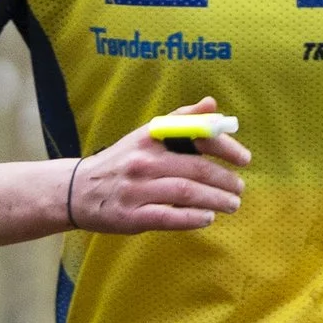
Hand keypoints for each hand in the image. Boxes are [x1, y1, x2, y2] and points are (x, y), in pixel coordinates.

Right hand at [66, 99, 249, 233]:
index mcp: (150, 138)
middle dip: (224, 180)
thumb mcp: (146, 135)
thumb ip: (180, 121)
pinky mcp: (130, 216)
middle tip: (240, 188)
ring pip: (185, 193)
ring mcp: (135, 189)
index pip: (194, 136)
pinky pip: (167, 216)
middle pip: (195, 169)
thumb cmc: (121, 162)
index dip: (224, 146)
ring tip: (232, 204)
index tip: (244, 159)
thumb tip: (212, 105)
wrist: (77, 189)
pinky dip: (192, 218)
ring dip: (215, 199)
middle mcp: (143, 161)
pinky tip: (208, 218)